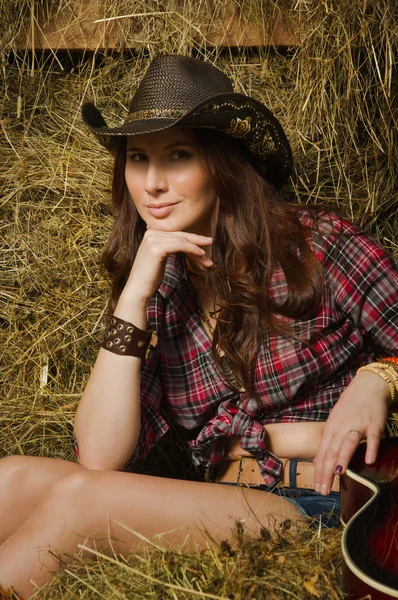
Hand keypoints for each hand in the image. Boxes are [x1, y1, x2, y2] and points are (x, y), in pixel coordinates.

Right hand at [123, 229, 213, 303]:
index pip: (176, 234)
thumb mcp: (161, 258)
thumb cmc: (150, 277)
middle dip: (197, 242)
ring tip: (207, 260)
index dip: (192, 239)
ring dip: (198, 250)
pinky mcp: (157, 248)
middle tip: (211, 243)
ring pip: (183, 241)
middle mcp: (151, 233)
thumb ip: (170, 247)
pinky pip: (181, 246)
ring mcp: (153, 239)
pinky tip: (201, 255)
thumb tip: (188, 244)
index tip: (205, 244)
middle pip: (180, 236)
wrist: (138, 289)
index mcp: (151, 233)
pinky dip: (193, 250)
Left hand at [313, 370, 389, 494]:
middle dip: (326, 472)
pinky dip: (370, 448)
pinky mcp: (374, 424)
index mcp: (331, 428)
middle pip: (331, 451)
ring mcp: (358, 424)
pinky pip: (372, 438)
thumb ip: (332, 440)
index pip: (321, 453)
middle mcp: (341, 427)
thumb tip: (325, 461)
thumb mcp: (336, 421)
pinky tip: (369, 460)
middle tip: (324, 490)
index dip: (318, 471)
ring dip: (343, 459)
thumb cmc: (350, 406)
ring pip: (348, 443)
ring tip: (338, 474)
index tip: (317, 487)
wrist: (367, 386)